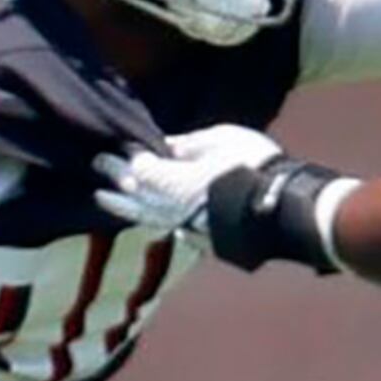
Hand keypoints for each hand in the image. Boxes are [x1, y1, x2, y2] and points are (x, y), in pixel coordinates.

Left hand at [93, 123, 288, 231]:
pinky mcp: (200, 240)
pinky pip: (165, 227)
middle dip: (114, 178)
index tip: (110, 148)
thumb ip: (188, 144)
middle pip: (135, 193)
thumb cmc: (253, 166)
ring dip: (122, 205)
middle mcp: (169, 208)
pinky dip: (149, 219)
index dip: (124, 156)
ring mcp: (184, 227)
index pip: (138, 167)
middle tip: (96, 166)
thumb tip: (165, 145)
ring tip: (103, 199)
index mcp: (170, 180)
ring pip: (145, 216)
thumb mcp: (221, 140)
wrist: (283, 209)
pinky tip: (145, 219)